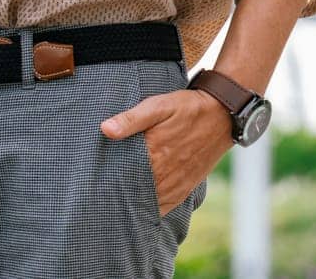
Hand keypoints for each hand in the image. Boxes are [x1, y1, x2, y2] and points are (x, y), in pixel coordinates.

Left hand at [100, 89, 233, 215]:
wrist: (222, 113)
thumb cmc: (186, 107)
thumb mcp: (158, 106)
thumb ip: (131, 119)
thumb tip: (105, 129)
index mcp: (155, 153)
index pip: (124, 175)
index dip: (108, 181)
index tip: (93, 186)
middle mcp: (166, 172)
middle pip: (135, 191)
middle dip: (119, 195)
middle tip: (100, 198)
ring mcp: (178, 182)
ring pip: (151, 202)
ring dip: (135, 204)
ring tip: (116, 206)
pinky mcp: (188, 185)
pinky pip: (167, 205)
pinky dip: (154, 209)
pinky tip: (141, 209)